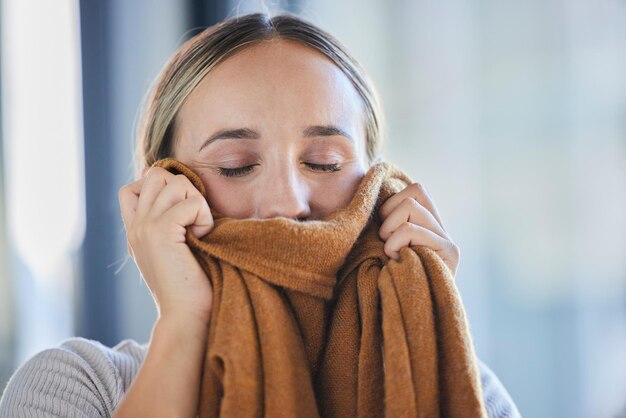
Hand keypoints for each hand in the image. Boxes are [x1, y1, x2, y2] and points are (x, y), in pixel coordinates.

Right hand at [118, 166, 214, 324]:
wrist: (185, 316)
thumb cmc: (189, 287)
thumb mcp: (174, 250)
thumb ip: (170, 223)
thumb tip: (180, 191)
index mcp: (135, 230)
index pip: (132, 187)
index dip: (160, 187)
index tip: (181, 212)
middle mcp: (136, 226)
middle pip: (156, 175)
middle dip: (183, 188)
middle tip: (193, 218)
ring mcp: (145, 227)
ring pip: (175, 183)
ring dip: (197, 202)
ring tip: (198, 230)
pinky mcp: (160, 232)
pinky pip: (191, 202)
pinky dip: (204, 217)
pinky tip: (202, 238)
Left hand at [378, 182, 459, 276]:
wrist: (406, 316)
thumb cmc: (388, 278)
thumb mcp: (385, 244)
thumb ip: (389, 222)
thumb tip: (376, 193)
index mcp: (429, 225)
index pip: (416, 189)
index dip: (391, 204)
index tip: (385, 231)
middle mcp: (442, 230)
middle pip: (412, 195)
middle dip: (388, 218)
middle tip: (387, 244)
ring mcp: (449, 240)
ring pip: (410, 207)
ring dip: (389, 233)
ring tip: (393, 255)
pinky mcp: (450, 252)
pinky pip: (409, 229)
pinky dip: (393, 245)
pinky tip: (398, 264)